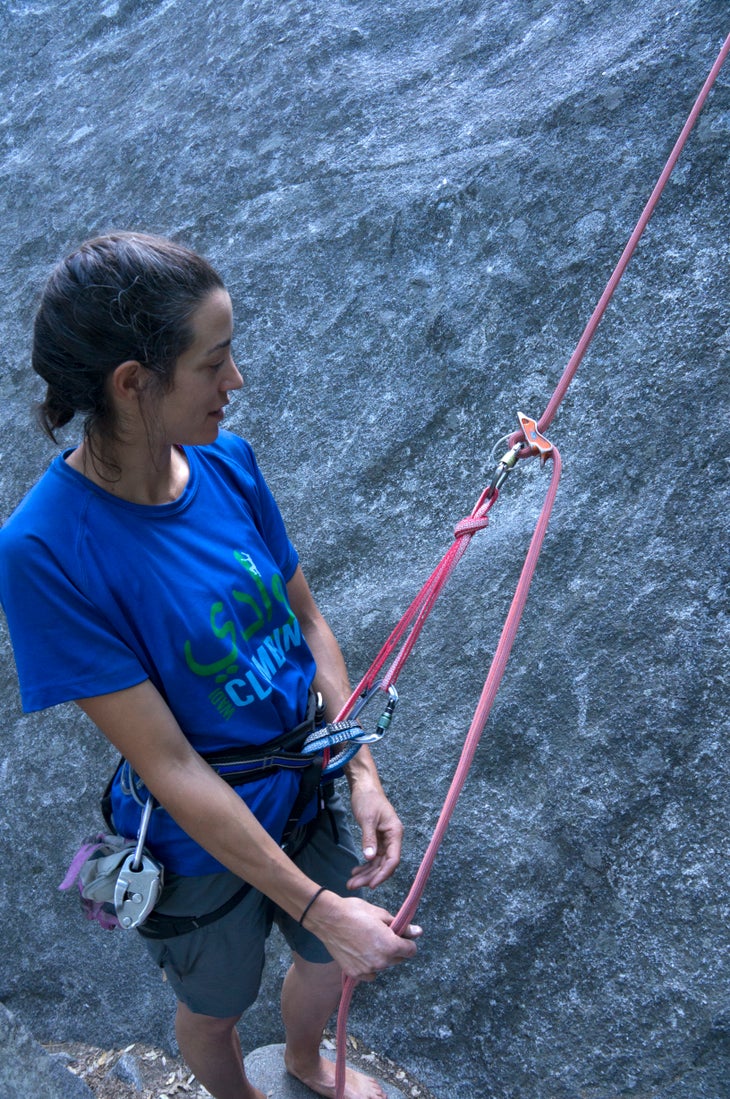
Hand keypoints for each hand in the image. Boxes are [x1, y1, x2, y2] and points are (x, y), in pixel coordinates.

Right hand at [306, 891, 421, 981]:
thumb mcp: (381, 914)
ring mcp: (367, 969)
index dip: (407, 940)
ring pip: (384, 965)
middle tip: (381, 934)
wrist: (328, 918)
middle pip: (398, 959)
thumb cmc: (355, 911)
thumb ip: (400, 927)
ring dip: (381, 956)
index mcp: (390, 946)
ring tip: (368, 940)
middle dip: (394, 948)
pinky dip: (369, 965)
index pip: (411, 950)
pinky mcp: (355, 973)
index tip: (399, 934)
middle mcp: (381, 961)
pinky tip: (361, 952)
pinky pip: (370, 973)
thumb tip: (418, 932)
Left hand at [346, 778, 403, 890]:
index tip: (371, 885)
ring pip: (377, 862)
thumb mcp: (367, 819)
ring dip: (366, 873)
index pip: (393, 859)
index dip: (383, 873)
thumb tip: (370, 858)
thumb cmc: (368, 799)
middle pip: (384, 864)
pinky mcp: (377, 839)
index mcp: (395, 833)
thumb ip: (369, 838)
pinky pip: (373, 856)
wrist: (364, 787)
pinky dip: (365, 865)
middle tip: (353, 885)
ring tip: (351, 882)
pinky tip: (355, 871)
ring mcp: (385, 840)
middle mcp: (392, 838)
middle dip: (370, 876)